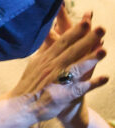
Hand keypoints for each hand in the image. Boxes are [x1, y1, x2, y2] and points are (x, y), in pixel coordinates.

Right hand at [10, 7, 105, 123]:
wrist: (21, 105)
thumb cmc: (29, 84)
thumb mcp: (35, 63)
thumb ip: (45, 50)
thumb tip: (50, 34)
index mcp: (46, 58)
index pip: (62, 42)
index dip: (75, 32)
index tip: (87, 21)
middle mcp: (52, 67)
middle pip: (72, 51)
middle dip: (87, 39)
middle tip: (101, 29)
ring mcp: (58, 80)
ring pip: (76, 67)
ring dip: (91, 59)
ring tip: (104, 51)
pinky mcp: (63, 95)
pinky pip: (80, 88)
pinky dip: (93, 83)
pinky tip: (105, 78)